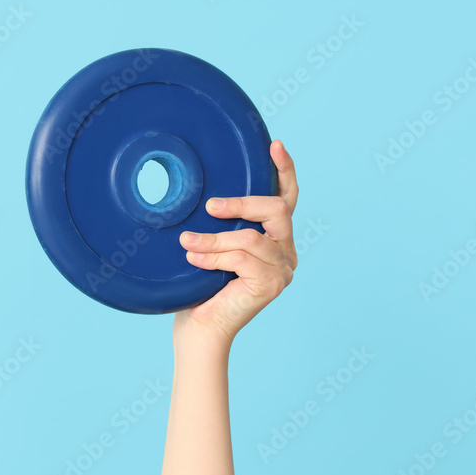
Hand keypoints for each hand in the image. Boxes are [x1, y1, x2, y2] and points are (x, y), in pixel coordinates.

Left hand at [176, 140, 298, 341]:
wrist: (200, 329)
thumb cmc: (201, 287)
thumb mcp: (213, 246)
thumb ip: (222, 224)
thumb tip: (208, 195)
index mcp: (277, 240)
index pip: (287, 199)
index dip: (284, 171)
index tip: (274, 145)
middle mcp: (286, 253)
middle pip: (278, 210)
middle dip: (243, 203)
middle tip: (212, 205)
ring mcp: (283, 270)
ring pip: (251, 237)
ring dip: (215, 238)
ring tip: (187, 241)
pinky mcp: (272, 285)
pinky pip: (241, 258)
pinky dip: (213, 256)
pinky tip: (194, 258)